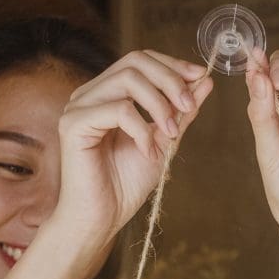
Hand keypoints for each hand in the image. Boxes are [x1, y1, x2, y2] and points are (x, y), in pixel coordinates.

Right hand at [50, 50, 213, 246]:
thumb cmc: (125, 186)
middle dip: (170, 80)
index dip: (172, 65)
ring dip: (159, 105)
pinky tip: (148, 151)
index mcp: (107, 94)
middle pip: (134, 61)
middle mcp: (90, 94)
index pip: (140, 60)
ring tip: (172, 133)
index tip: (199, 78)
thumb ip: (180, 112)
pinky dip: (141, 129)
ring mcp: (79, 107)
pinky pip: (117, 109)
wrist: (101, 219)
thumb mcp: (163, 142)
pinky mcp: (73, 124)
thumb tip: (204, 80)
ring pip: (127, 80)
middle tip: (189, 108)